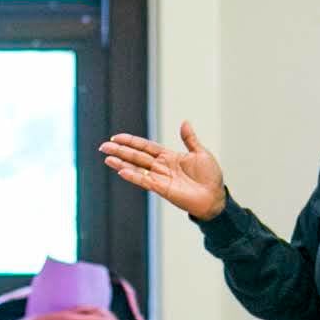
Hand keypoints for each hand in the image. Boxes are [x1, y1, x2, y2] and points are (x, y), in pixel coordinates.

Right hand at [100, 122, 228, 222]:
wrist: (215, 197)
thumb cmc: (211, 177)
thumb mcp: (201, 153)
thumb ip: (189, 139)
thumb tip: (184, 122)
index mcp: (169, 157)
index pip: (146, 147)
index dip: (132, 142)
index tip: (117, 137)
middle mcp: (162, 167)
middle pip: (137, 156)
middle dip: (120, 150)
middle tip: (104, 146)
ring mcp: (161, 178)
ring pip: (137, 168)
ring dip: (121, 163)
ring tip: (107, 158)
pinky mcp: (162, 189)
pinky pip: (145, 181)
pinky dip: (133, 176)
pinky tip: (121, 171)